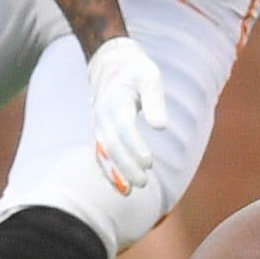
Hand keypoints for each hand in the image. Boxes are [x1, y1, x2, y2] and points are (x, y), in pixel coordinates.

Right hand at [85, 36, 165, 196]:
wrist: (111, 67)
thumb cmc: (137, 72)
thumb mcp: (150, 78)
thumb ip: (155, 101)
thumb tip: (160, 127)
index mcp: (116, 99)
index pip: (123, 126)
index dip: (134, 145)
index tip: (149, 162)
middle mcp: (103, 114)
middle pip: (113, 144)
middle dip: (126, 165)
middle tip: (143, 182)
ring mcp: (99, 124)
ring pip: (104, 152)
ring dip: (115, 173)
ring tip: (130, 192)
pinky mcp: (100, 133)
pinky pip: (100, 154)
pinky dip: (108, 171)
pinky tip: (120, 187)